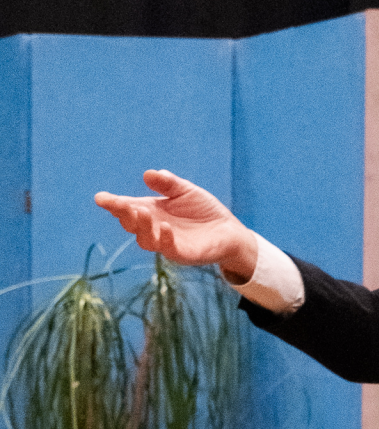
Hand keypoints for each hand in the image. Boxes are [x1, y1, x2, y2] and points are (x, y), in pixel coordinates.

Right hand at [94, 169, 257, 280]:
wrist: (228, 230)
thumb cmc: (204, 210)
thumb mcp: (185, 191)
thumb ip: (168, 183)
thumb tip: (148, 174)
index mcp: (151, 211)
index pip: (127, 208)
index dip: (113, 204)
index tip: (100, 198)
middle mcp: (154, 228)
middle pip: (131, 224)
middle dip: (123, 214)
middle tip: (119, 204)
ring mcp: (166, 243)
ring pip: (145, 239)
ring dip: (141, 226)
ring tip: (141, 212)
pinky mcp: (182, 254)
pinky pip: (169, 249)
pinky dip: (165, 239)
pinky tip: (165, 227)